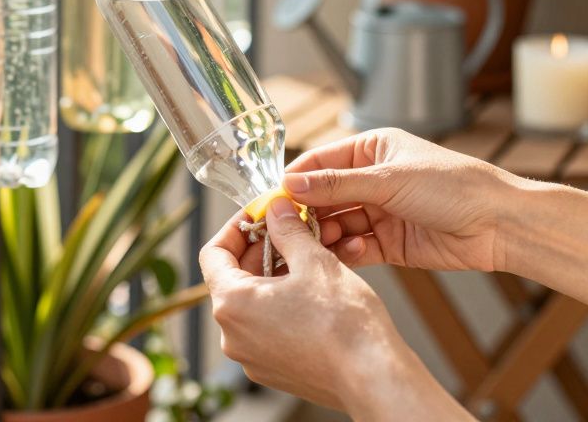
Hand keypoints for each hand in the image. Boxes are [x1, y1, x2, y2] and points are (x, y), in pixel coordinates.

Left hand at [201, 199, 467, 419]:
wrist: (374, 377)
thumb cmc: (344, 323)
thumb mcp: (314, 261)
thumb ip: (288, 229)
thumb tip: (276, 209)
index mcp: (232, 304)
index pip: (213, 254)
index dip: (236, 228)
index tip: (259, 216)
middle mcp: (232, 335)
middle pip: (233, 278)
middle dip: (261, 250)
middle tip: (289, 230)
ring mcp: (251, 356)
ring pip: (253, 303)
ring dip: (274, 276)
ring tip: (306, 257)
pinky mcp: (272, 370)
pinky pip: (266, 327)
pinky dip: (281, 304)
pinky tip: (311, 291)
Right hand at [287, 127, 524, 272]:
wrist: (500, 224)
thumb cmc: (453, 186)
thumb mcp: (388, 180)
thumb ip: (336, 185)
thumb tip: (289, 184)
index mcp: (370, 149)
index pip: (318, 163)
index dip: (294, 182)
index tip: (270, 201)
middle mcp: (372, 179)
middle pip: (323, 197)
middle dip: (307, 214)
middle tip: (289, 232)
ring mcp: (380, 212)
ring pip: (337, 225)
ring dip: (327, 236)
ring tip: (322, 246)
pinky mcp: (390, 243)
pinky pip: (356, 249)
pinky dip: (348, 253)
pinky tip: (351, 254)